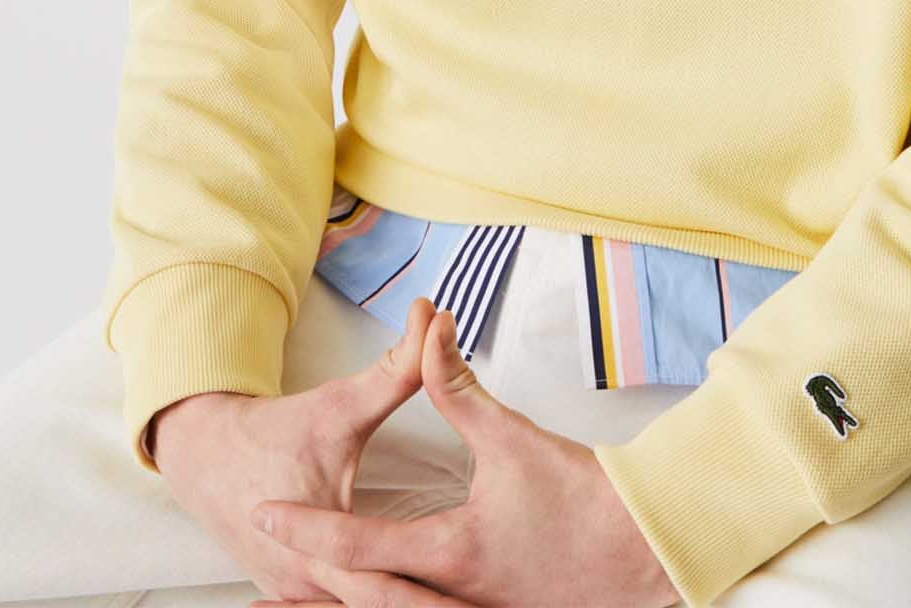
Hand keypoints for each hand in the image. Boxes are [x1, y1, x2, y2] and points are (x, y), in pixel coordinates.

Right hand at [150, 295, 442, 600]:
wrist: (204, 450)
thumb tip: (435, 319)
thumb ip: (396, 369)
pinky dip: (374, 607)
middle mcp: (306, 583)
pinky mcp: (294, 595)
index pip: (387, 584)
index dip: (433, 592)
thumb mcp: (338, 403)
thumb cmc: (274, 430)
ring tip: (455, 607)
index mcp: (319, 546)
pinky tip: (408, 602)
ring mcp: (296, 595)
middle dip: (426, 607)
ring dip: (401, 607)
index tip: (471, 597)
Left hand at [247, 306, 679, 606]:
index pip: (356, 545)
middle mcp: (454, 595)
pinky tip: (383, 599)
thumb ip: (458, 389)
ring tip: (300, 597)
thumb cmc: (582, 498)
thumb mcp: (512, 438)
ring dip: (347, 605)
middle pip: (364, 601)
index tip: (265, 512)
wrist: (646, 548)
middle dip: (311, 590)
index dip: (306, 527)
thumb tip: (428, 330)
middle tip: (264, 579)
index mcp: (449, 552)